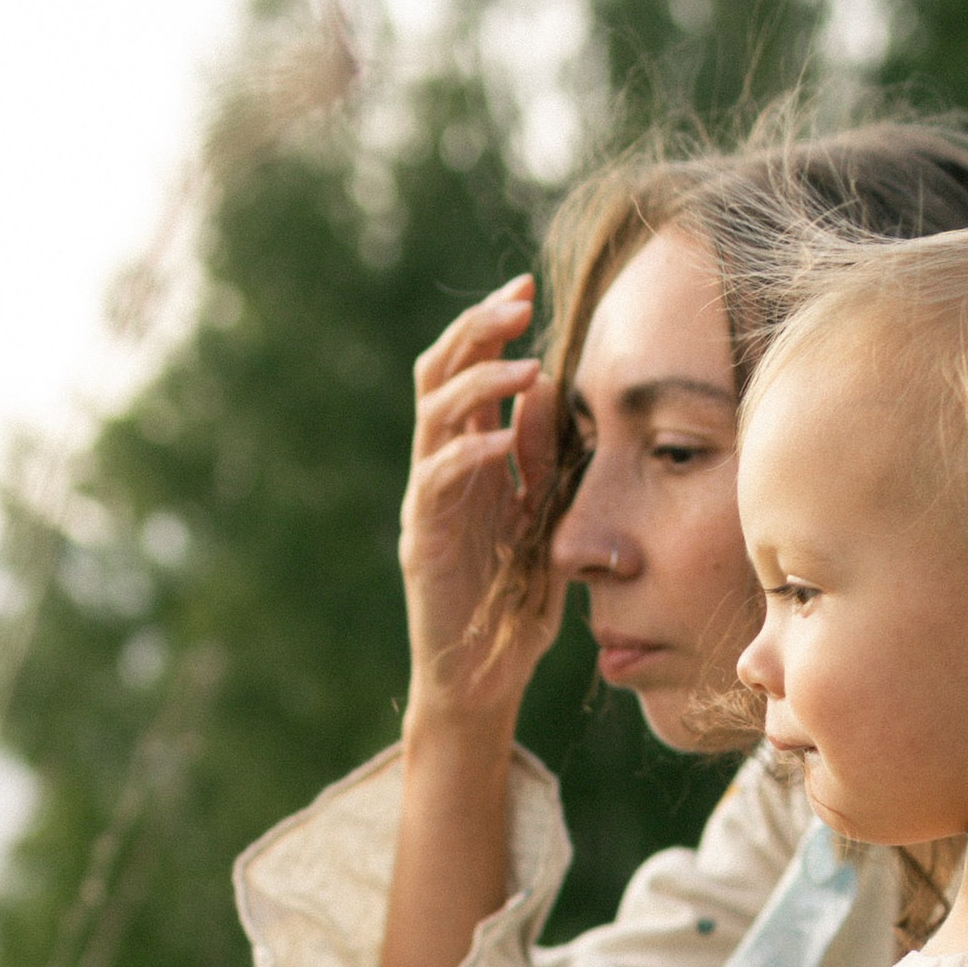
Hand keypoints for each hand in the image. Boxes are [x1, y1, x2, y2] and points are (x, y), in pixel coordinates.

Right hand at [397, 278, 563, 728]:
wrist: (484, 680)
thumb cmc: (514, 602)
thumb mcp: (544, 518)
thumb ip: (544, 459)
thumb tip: (546, 388)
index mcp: (470, 457)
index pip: (468, 371)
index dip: (489, 325)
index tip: (526, 286)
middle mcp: (441, 471)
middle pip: (440, 376)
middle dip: (477, 331)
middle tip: (517, 301)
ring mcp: (426, 503)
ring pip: (433, 419)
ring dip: (478, 385)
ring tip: (524, 366)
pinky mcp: (420, 542)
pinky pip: (435, 485)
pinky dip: (468, 456)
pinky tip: (504, 440)